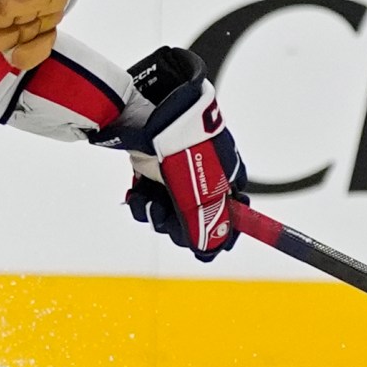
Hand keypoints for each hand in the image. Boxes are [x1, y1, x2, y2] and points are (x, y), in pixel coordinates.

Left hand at [121, 46, 241, 261]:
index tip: (207, 248)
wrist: (142, 115)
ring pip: (169, 209)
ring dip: (155, 213)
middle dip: (177, 223)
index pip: (230, 211)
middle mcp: (203, 172)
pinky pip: (150, 196)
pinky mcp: (151, 167)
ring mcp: (176, 170)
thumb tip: (210, 251)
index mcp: (225, 173)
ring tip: (146, 202)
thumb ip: (203, 223)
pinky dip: (143, 200)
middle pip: (195, 216)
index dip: (218, 232)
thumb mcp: (195, 191)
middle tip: (165, 219)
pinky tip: (137, 196)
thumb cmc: (177, 147)